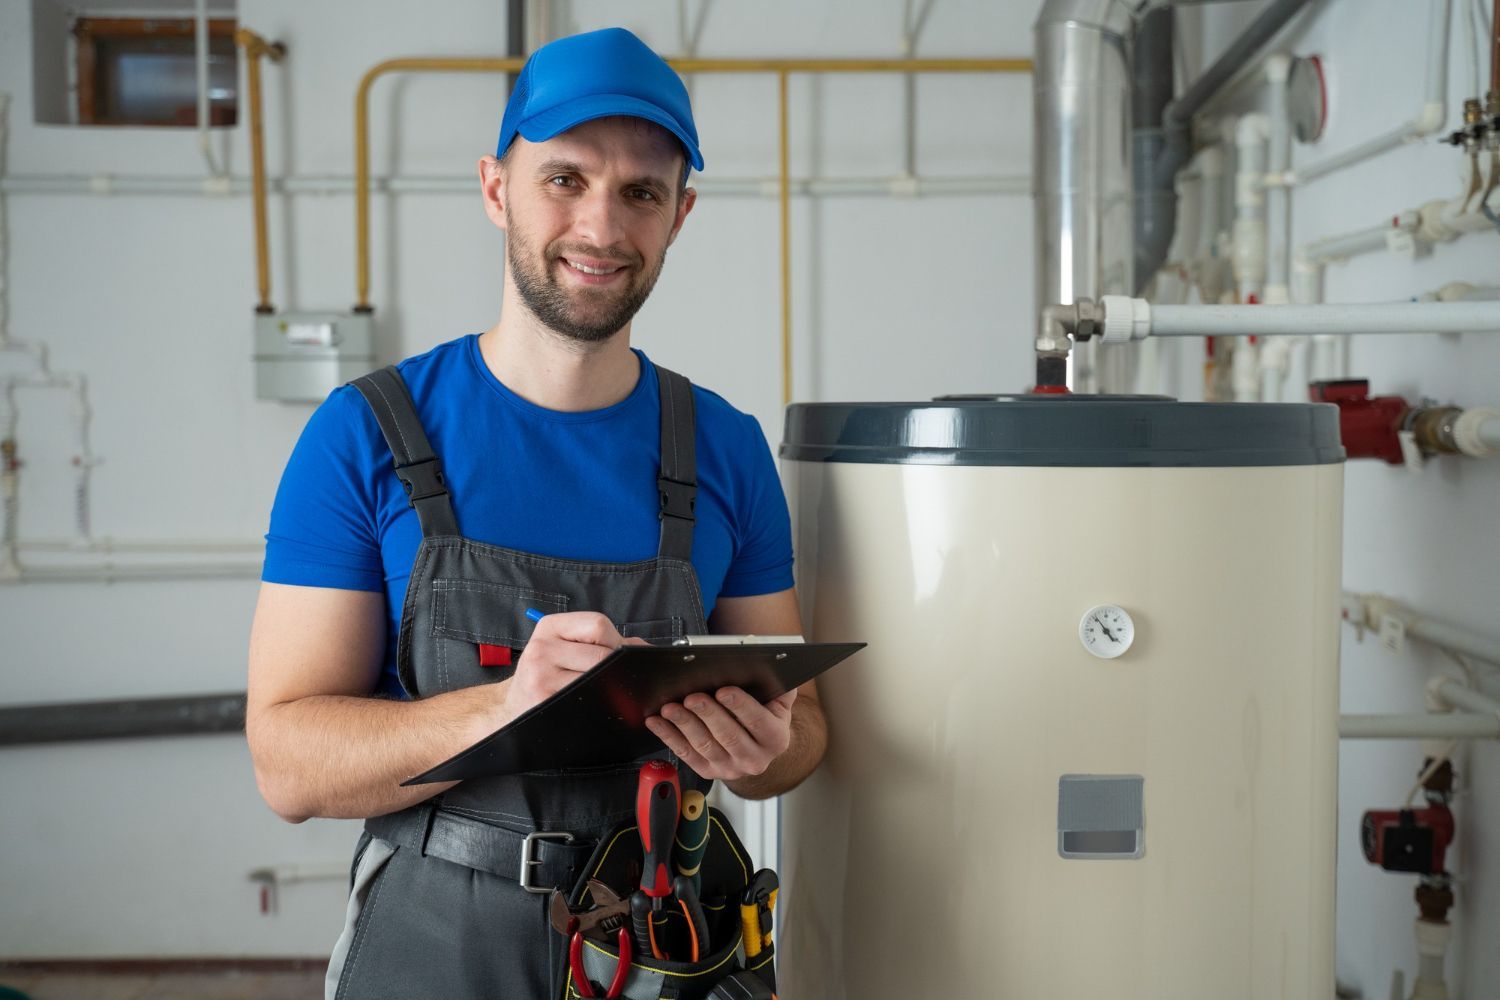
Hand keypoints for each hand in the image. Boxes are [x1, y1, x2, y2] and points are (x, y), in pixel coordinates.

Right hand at [506, 612, 645, 715]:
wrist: (512, 707)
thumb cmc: (547, 674)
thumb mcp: (564, 647)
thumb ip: (605, 641)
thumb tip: (647, 649)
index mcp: (549, 626)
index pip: (598, 624)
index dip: (616, 642)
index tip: (617, 656)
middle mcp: (541, 648)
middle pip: (601, 654)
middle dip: (617, 668)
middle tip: (615, 679)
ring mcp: (539, 676)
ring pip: (597, 679)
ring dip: (610, 688)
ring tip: (602, 691)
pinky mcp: (543, 702)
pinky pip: (587, 701)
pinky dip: (598, 704)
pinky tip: (593, 704)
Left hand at [645, 687, 796, 781]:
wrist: (758, 746)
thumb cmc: (764, 714)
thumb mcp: (778, 700)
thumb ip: (778, 682)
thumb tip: (772, 660)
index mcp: (775, 739)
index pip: (758, 721)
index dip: (740, 706)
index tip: (723, 690)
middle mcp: (755, 759)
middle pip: (728, 736)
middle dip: (708, 714)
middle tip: (692, 697)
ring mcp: (730, 768)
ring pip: (704, 745)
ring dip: (685, 725)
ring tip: (670, 708)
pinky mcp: (709, 772)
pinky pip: (686, 754)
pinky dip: (669, 737)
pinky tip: (657, 722)